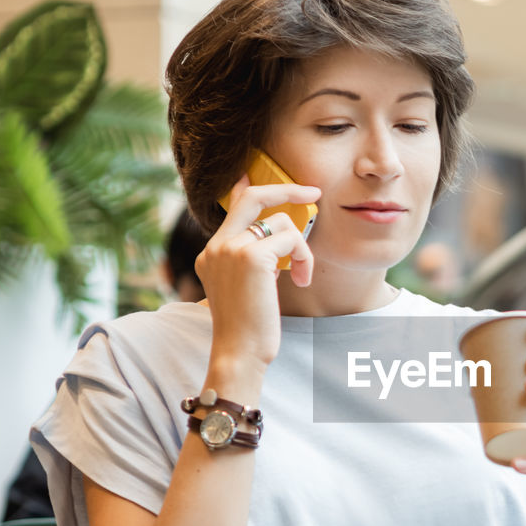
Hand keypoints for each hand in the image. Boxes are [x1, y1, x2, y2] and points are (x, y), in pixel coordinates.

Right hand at [195, 174, 320, 368]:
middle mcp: (217, 246)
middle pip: (253, 196)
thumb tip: (277, 237)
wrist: (239, 353)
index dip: (247, 185)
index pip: (232, 206)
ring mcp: (231, 248)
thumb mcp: (246, 287)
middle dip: (287, 188)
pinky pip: (292, 239)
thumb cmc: (249, 328)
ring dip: (303, 249)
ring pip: (282, 223)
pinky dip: (305, 258)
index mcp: (212, 252)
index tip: (254, 172)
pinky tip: (302, 280)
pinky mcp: (251, 256)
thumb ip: (254, 259)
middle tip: (314, 193)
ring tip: (302, 275)